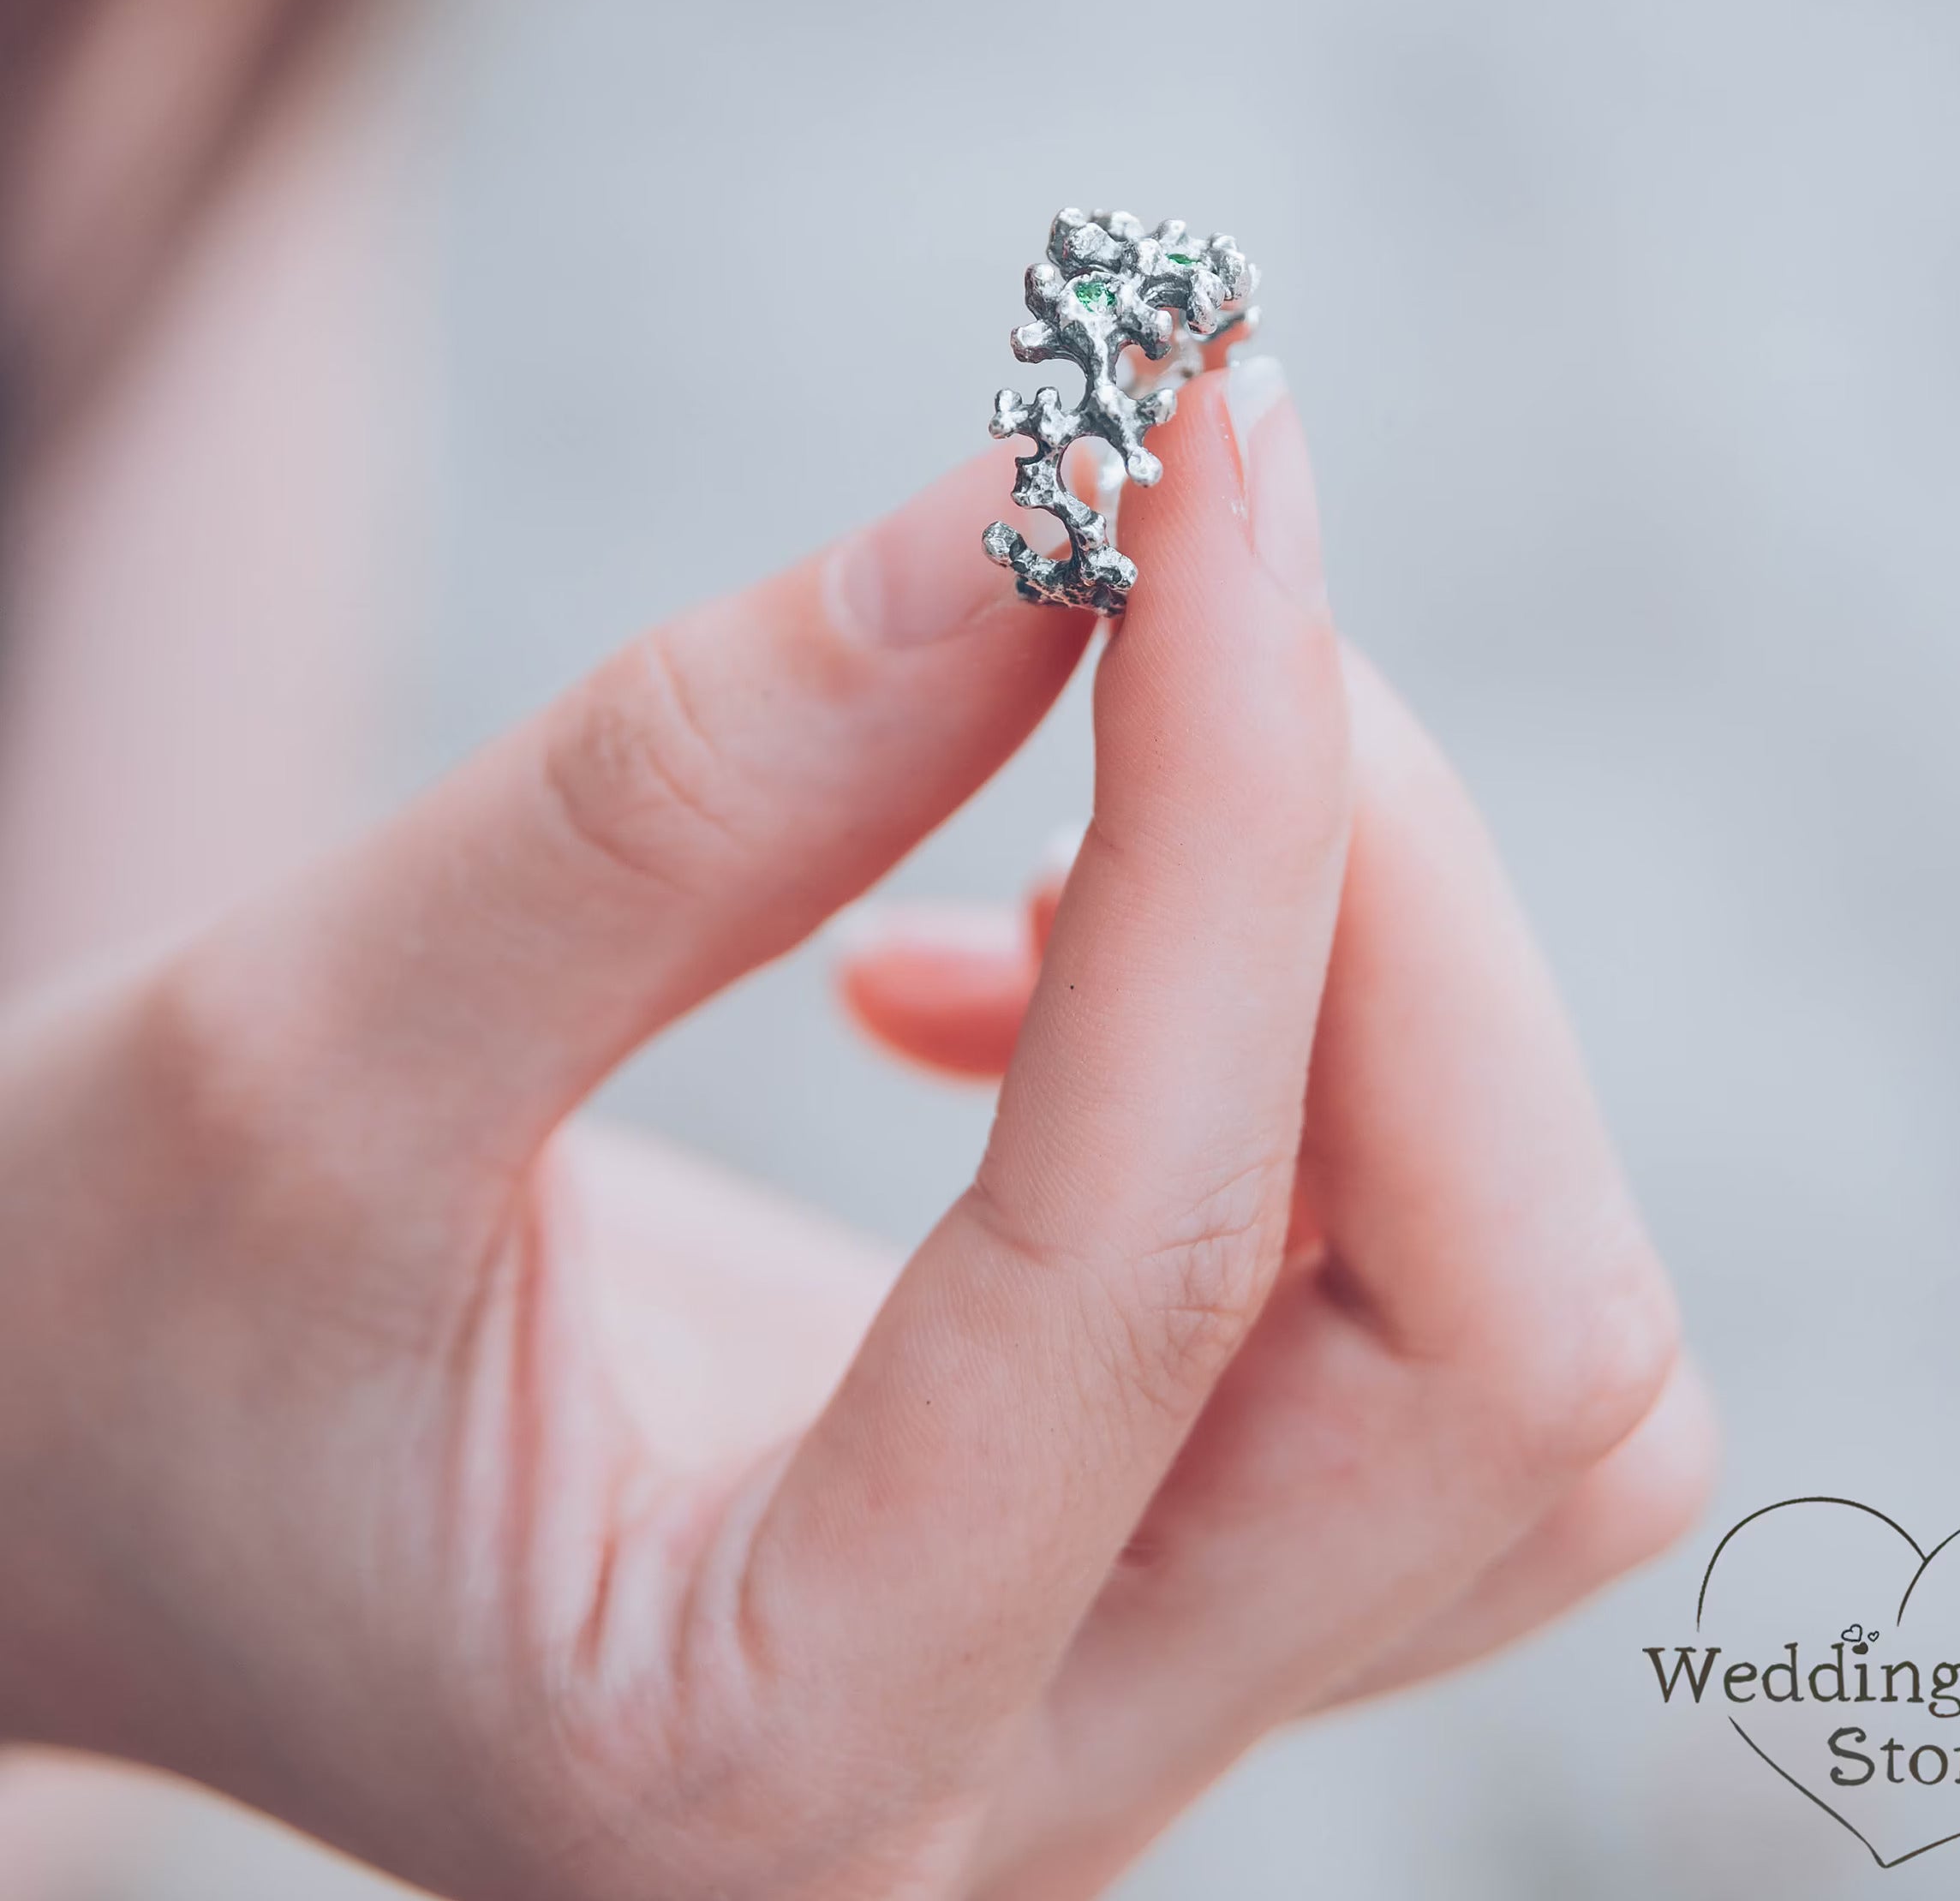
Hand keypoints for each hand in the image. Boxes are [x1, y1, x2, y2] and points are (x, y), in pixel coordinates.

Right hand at [0, 364, 1706, 1898]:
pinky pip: (1440, 1319)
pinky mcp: (1178, 1582)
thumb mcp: (308, 1042)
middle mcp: (1026, 1796)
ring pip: (1550, 1362)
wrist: (84, 1489)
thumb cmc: (118, 1314)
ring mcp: (1139, 1707)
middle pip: (1503, 1358)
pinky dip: (1330, 1069)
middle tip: (1180, 600)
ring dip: (1394, 998)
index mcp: (767, 1750)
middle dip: (1391, 901)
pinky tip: (1016, 970)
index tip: (1197, 454)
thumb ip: (687, 792)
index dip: (1227, 800)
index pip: (1144, 1250)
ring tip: (1060, 845)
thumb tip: (1040, 522)